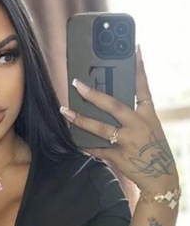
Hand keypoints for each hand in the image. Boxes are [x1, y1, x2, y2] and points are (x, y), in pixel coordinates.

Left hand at [62, 46, 178, 193]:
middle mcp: (137, 125)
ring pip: (100, 128)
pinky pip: (96, 149)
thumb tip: (109, 103)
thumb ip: (134, 115)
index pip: (143, 87)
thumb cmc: (153, 148)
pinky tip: (72, 138)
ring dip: (80, 120)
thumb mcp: (150, 127)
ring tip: (65, 111)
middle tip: (76, 83)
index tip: (134, 48)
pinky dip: (84, 144)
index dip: (139, 67)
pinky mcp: (118, 157)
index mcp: (148, 115)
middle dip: (93, 94)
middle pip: (113, 106)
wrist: (160, 176)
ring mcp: (127, 141)